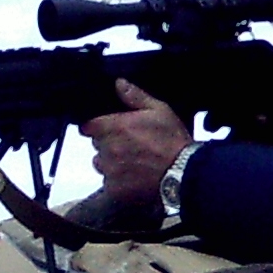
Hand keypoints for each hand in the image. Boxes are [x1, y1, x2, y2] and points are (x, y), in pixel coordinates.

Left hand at [80, 80, 193, 204]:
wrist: (184, 172)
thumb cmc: (173, 138)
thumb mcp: (159, 110)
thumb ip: (135, 97)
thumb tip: (118, 83)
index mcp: (114, 127)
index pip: (88, 127)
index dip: (96, 127)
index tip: (105, 128)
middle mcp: (108, 149)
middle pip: (97, 145)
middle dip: (107, 144)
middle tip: (127, 145)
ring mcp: (110, 171)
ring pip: (101, 164)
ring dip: (110, 163)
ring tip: (131, 163)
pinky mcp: (115, 189)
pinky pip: (109, 183)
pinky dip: (117, 182)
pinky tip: (133, 178)